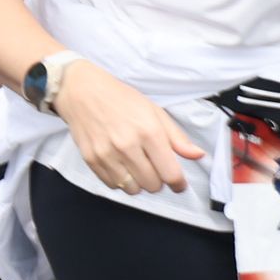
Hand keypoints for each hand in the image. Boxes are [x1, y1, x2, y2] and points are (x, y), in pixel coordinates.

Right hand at [56, 63, 201, 194]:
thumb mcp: (154, 111)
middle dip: (158, 180)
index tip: (178, 183)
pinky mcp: (91, 159)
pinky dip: (120, 180)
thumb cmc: (121, 98)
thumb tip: (198, 155)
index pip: (171, 174)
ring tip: (135, 167)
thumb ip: (177, 137)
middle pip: (153, 185)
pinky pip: (113, 185)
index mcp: (148, 131)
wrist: (81, 90)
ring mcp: (107, 154)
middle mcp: (127, 145)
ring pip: (133, 189)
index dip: (178, 183)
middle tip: (153, 167)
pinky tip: (120, 165)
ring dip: (138, 182)